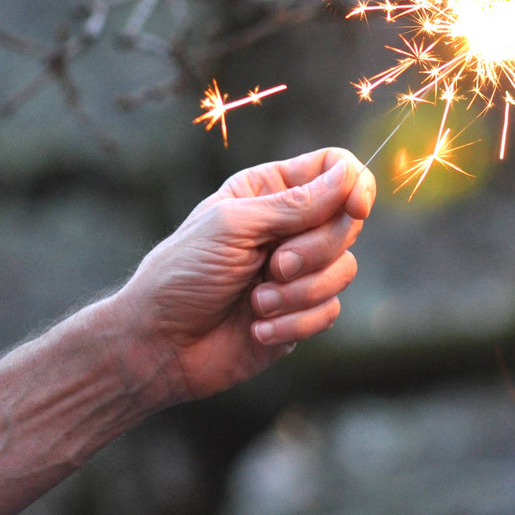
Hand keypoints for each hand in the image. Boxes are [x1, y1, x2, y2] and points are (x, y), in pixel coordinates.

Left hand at [116, 147, 375, 403]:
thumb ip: (296, 203)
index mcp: (270, 190)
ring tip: (256, 303)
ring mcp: (298, 271)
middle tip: (274, 266)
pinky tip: (257, 329)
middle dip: (315, 250)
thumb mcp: (235, 225)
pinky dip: (295, 323)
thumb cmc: (183, 273)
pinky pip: (330, 310)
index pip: (334, 169)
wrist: (159, 345)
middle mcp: (290, 226)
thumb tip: (350, 177)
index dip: (355, 184)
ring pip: (344, 269)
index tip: (355, 207)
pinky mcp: (301, 312)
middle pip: (347, 221)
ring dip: (300, 292)